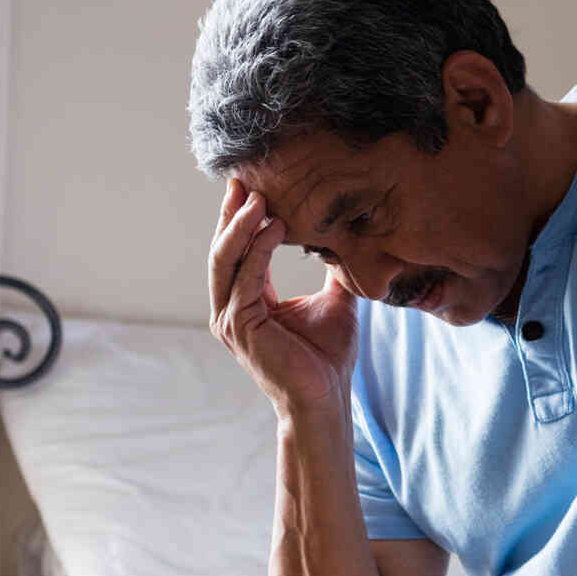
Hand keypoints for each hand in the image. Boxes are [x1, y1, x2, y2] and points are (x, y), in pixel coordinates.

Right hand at [207, 177, 359, 415]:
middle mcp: (230, 308)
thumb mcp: (335, 301)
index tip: (254, 184)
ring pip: (227, 259)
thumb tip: (352, 239)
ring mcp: (230, 319)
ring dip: (242, 226)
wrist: (326, 397)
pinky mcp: (239, 326)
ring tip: (259, 196)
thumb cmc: (328, 356)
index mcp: (247, 301)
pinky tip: (275, 226)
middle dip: (233, 213)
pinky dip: (259, 249)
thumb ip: (333, 270)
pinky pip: (245, 278)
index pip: (239, 250)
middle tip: (245, 178)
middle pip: (225, 249)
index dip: (243, 218)